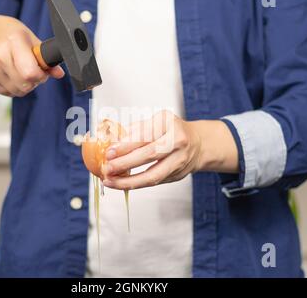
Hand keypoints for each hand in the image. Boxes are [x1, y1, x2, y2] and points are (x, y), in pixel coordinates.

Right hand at [0, 15, 64, 96]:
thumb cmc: (8, 33)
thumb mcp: (30, 38)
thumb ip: (46, 57)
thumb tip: (58, 73)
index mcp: (14, 41)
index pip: (30, 73)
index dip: (40, 76)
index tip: (42, 71)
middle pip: (25, 85)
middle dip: (33, 81)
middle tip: (33, 71)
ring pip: (17, 91)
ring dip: (24, 86)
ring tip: (20, 71)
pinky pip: (7, 92)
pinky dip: (12, 87)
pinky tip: (10, 74)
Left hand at [102, 110, 238, 189]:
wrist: (199, 144)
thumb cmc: (172, 130)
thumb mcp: (156, 121)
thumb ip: (135, 129)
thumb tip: (110, 139)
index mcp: (169, 124)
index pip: (146, 135)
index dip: (127, 144)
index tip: (110, 151)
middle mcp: (178, 141)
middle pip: (150, 154)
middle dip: (126, 163)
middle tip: (108, 167)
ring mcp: (179, 160)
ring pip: (153, 175)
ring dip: (129, 180)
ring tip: (111, 181)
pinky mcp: (177, 175)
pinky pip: (154, 182)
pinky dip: (136, 184)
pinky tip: (121, 183)